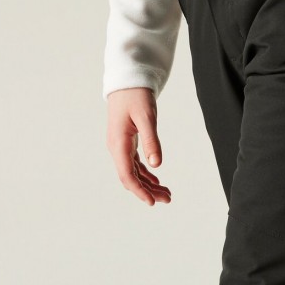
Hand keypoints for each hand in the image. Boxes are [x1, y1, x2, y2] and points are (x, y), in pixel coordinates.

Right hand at [106, 87, 170, 205]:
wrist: (126, 82)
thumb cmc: (135, 96)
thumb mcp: (147, 117)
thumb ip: (151, 141)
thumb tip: (157, 165)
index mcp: (118, 143)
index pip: (127, 175)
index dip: (139, 191)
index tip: (152, 202)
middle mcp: (116, 148)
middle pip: (131, 178)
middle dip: (148, 191)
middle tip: (168, 199)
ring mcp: (120, 146)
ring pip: (133, 172)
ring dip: (148, 184)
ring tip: (166, 193)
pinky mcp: (126, 143)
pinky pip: (134, 164)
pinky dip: (146, 174)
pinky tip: (157, 180)